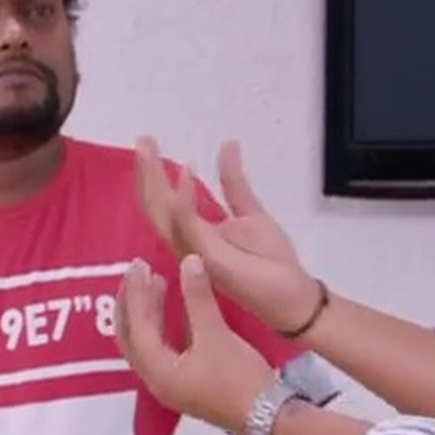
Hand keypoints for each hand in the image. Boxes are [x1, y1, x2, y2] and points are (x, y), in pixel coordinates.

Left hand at [115, 255, 274, 432]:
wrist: (269, 418)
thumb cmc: (240, 378)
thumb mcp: (217, 334)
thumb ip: (198, 298)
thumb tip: (188, 260)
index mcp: (157, 370)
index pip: (136, 325)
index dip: (136, 292)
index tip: (138, 264)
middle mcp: (156, 380)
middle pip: (133, 336)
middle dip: (134, 303)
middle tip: (139, 271)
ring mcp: (171, 384)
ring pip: (148, 343)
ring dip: (149, 313)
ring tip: (157, 283)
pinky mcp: (186, 384)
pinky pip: (164, 349)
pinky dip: (165, 327)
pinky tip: (175, 310)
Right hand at [134, 137, 324, 331]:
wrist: (292, 295)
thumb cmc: (271, 261)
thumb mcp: (251, 212)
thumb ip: (234, 182)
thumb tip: (227, 145)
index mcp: (194, 233)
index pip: (163, 201)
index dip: (152, 172)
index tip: (147, 142)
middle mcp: (187, 243)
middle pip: (155, 206)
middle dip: (146, 172)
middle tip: (142, 139)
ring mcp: (195, 252)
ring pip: (163, 213)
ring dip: (155, 180)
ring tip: (149, 149)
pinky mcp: (210, 258)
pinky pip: (189, 225)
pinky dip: (185, 198)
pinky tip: (186, 172)